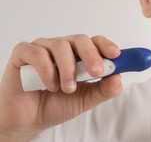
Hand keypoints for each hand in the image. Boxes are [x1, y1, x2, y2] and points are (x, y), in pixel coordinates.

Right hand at [0, 35, 122, 140]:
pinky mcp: (23, 53)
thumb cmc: (57, 104)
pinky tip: (50, 86)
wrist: (29, 120)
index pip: (95, 42)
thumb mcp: (86, 99)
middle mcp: (63, 47)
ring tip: (68, 89)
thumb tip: (119, 78)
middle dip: (91, 55)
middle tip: (96, 72)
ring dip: (68, 68)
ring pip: (60, 45)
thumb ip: (104, 90)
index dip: (106, 45)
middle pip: (80, 39)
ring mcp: (43, 48)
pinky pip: (37, 53)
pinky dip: (46, 69)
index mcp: (79, 54)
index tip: (116, 55)